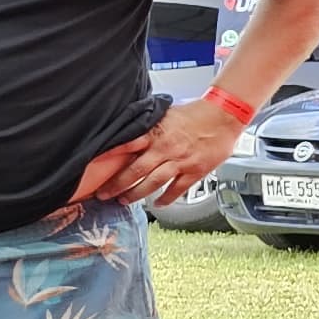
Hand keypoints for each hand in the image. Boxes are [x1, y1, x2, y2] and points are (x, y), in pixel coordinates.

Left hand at [83, 97, 237, 206]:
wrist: (225, 116)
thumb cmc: (197, 113)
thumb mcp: (166, 114)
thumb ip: (149, 125)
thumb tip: (131, 131)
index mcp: (156, 133)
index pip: (126, 146)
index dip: (108, 157)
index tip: (94, 168)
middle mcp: (165, 149)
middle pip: (136, 170)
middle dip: (117, 184)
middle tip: (104, 194)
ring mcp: (180, 161)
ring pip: (153, 183)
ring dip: (136, 194)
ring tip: (124, 201)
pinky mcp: (195, 170)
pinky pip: (177, 189)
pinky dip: (167, 198)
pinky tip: (158, 204)